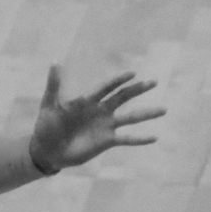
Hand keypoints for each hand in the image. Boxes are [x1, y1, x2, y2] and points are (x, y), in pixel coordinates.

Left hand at [29, 67, 165, 172]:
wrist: (48, 149)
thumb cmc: (46, 125)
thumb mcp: (49, 104)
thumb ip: (54, 85)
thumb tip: (55, 61)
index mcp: (87, 100)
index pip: (106, 87)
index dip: (118, 80)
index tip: (133, 73)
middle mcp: (100, 111)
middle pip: (123, 98)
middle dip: (138, 89)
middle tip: (154, 81)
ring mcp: (106, 126)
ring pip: (130, 118)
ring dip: (146, 114)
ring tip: (163, 109)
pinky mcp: (107, 141)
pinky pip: (127, 139)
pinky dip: (140, 139)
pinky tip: (154, 137)